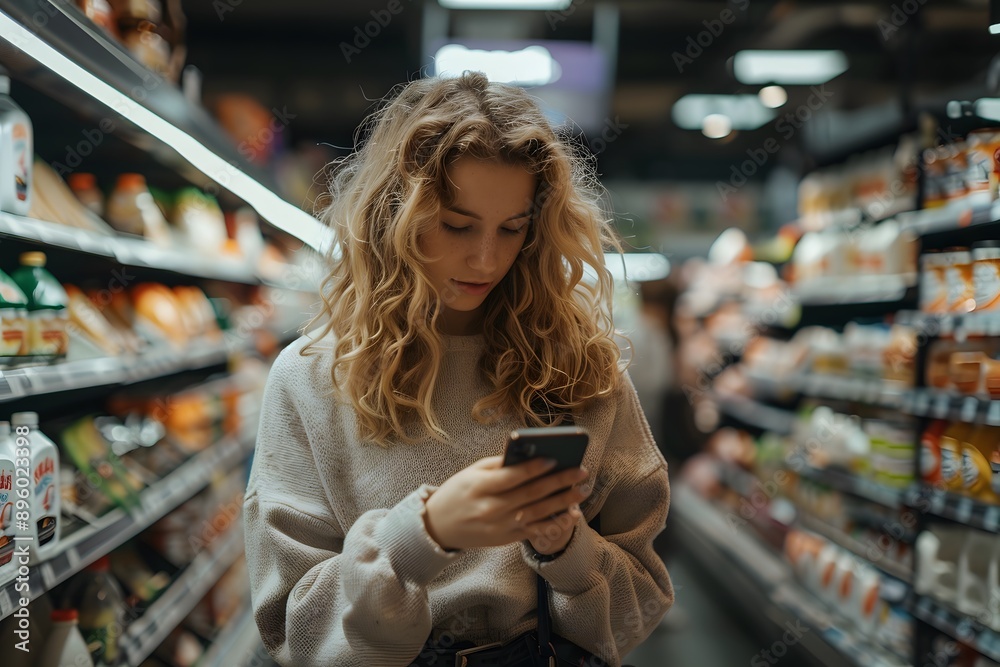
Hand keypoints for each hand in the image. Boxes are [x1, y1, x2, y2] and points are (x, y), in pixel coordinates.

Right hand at [423, 455, 590, 550]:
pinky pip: (535, 530)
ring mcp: (501, 526)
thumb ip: (499, 465)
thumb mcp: (471, 472)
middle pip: (531, 494)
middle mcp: (492, 508)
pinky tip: (571, 514)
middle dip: (559, 481)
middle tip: (580, 471)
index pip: (513, 476)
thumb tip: (528, 455)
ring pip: (538, 513)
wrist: (439, 527)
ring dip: (563, 502)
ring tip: (581, 491)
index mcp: (480, 487)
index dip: (535, 468)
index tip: (556, 458)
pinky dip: (555, 523)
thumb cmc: (457, 493)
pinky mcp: (506, 538)